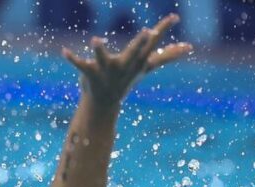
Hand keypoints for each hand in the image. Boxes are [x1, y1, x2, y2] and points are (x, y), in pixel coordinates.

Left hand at [62, 14, 191, 108]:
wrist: (105, 103)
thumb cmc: (126, 79)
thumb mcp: (148, 66)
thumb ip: (168, 56)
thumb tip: (190, 48)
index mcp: (137, 60)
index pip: (153, 43)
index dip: (163, 29)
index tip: (174, 16)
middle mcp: (124, 65)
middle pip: (134, 52)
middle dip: (141, 43)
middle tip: (148, 30)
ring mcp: (106, 70)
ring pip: (103, 59)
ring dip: (100, 50)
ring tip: (96, 40)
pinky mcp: (90, 73)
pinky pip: (80, 64)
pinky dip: (72, 58)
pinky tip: (64, 51)